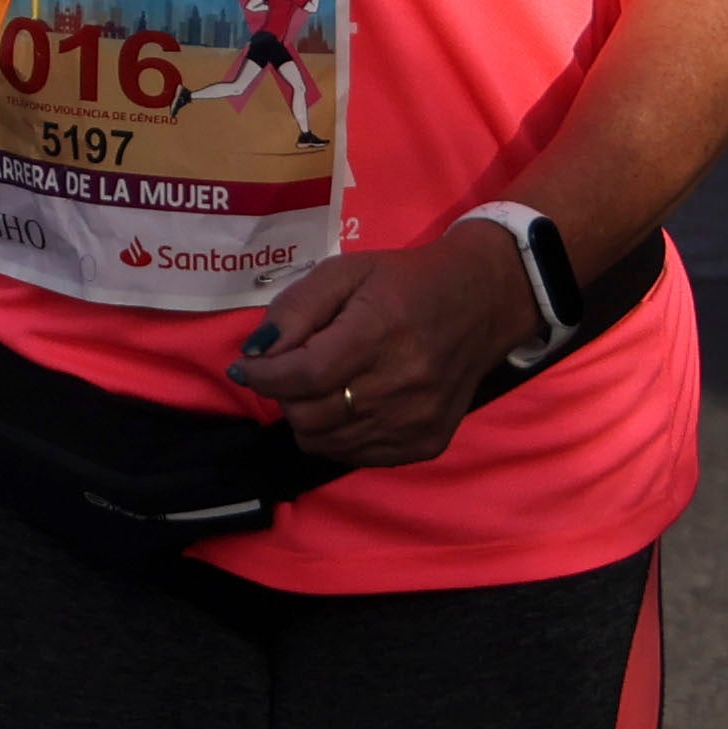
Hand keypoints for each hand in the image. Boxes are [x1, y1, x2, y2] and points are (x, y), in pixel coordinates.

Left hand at [222, 229, 540, 469]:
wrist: (482, 304)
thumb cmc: (404, 282)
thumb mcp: (344, 272)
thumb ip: (296, 309)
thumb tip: (258, 351)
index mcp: (378, 335)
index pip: (303, 376)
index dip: (264, 375)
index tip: (245, 366)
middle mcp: (402, 386)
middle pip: (310, 415)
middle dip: (283, 394)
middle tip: (287, 370)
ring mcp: (417, 421)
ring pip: (327, 442)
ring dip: (306, 417)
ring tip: (316, 386)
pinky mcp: (427, 443)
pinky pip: (357, 456)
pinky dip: (336, 435)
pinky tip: (345, 405)